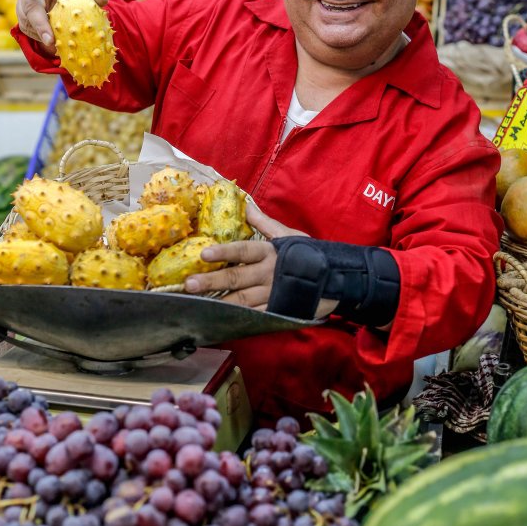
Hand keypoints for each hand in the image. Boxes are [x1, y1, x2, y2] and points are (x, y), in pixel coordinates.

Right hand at [16, 0, 108, 53]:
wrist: (65, 5)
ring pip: (29, 25)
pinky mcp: (27, 25)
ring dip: (43, 37)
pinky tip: (59, 48)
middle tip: (49, 39)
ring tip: (57, 47)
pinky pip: (34, 35)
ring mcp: (24, 11)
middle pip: (28, 7)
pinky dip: (46, 41)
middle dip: (38, 23)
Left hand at [184, 201, 307, 309]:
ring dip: (218, 302)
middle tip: (189, 285)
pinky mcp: (278, 310)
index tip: (203, 254)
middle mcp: (268, 274)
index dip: (224, 252)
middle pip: (236, 278)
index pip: (243, 250)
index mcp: (269, 252)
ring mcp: (273, 294)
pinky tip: (220, 320)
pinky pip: (254, 316)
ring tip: (197, 304)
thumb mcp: (288, 234)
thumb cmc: (309, 253)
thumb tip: (245, 205)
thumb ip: (264, 223)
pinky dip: (238, 318)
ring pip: (241, 300)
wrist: (337, 279)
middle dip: (211, 282)